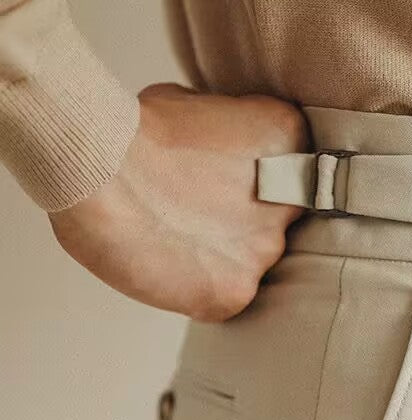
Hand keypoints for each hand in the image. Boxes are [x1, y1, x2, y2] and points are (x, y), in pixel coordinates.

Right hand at [48, 82, 309, 320]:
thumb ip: (228, 139)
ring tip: (173, 237)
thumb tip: (226, 157)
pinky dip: (197, 288)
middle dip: (239, 222)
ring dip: (218, 256)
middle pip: (274, 224)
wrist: (99, 172)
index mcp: (289, 144)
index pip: (292, 174)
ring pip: (249, 263)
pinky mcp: (235, 292)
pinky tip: (168, 265)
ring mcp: (264, 252)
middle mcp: (290, 203)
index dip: (253, 182)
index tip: (223, 181)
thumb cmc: (136, 133)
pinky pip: (223, 298)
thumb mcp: (199, 110)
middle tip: (193, 213)